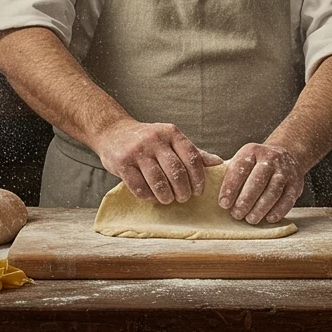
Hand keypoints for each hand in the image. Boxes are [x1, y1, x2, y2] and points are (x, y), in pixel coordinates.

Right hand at [94, 119, 221, 203]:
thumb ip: (193, 152)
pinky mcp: (122, 163)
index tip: (199, 190)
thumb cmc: (148, 140)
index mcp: (171, 132)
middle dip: (183, 191)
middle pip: (177, 172)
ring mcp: (137, 151)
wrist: (112, 132)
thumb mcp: (170, 140)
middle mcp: (155, 139)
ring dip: (167, 196)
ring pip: (158, 182)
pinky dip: (149, 197)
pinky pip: (139, 187)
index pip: (192, 157)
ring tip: (169, 199)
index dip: (198, 178)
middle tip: (184, 198)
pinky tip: (153, 197)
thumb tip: (218, 163)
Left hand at [219, 143, 303, 224]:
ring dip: (261, 208)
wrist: (288, 155)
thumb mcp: (243, 159)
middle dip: (245, 200)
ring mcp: (285, 171)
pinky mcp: (296, 184)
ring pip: (273, 191)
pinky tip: (268, 218)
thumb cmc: (257, 164)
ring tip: (250, 219)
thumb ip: (228, 171)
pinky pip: (287, 199)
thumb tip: (206, 187)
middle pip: (258, 180)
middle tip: (236, 214)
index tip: (223, 203)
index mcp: (252, 152)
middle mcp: (270, 159)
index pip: (240, 168)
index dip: (230, 187)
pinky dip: (278, 211)